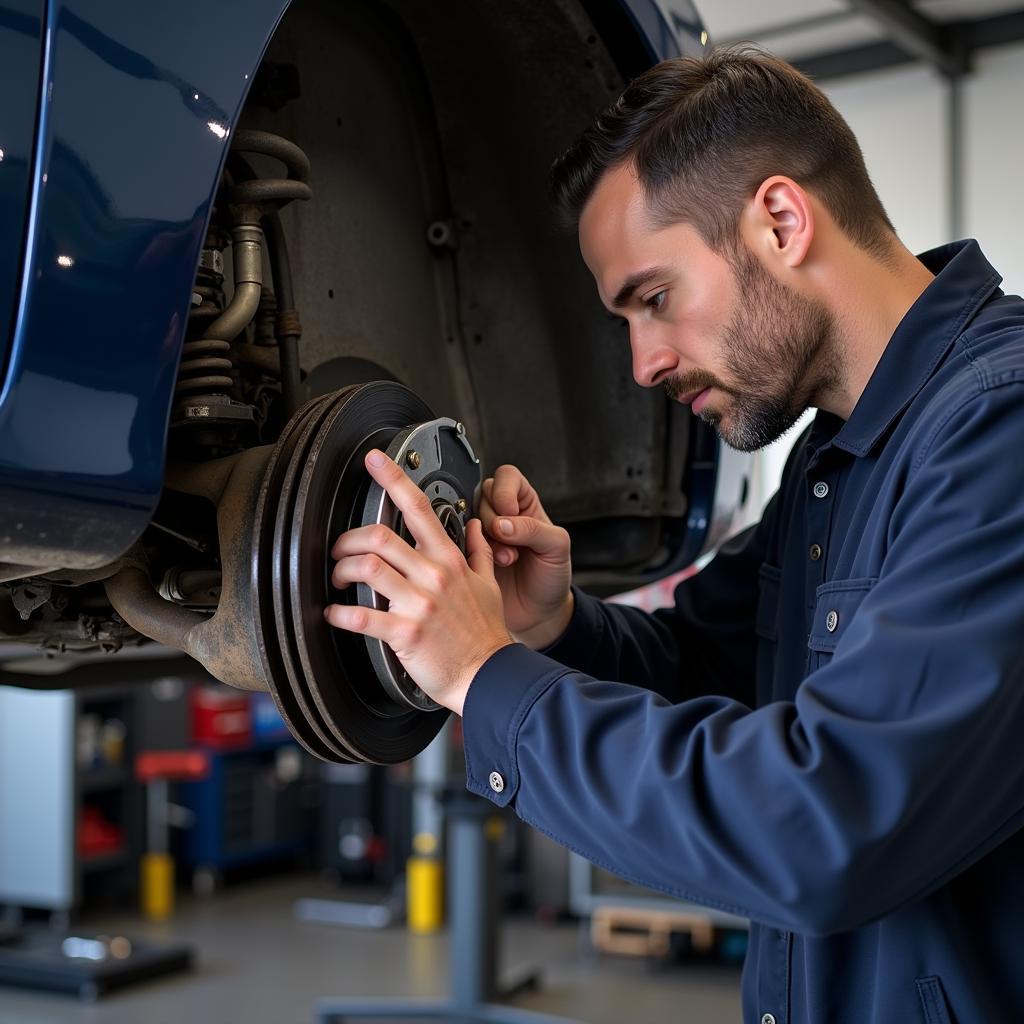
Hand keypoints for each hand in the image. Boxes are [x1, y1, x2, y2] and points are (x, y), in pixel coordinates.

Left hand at [324, 450, 513, 715]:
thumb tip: (475, 527)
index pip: (419, 507)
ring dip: (342, 570)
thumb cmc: (487, 634)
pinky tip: (333, 615)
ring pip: (366, 567)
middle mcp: (433, 575)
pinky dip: (339, 614)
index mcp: (449, 560)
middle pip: (378, 535)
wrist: (490, 676)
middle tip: (340, 550)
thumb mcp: (489, 585)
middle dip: (348, 539)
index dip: (393, 478)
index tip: (374, 460)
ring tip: (338, 580)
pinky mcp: (405, 633)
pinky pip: (361, 617)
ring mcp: (419, 603)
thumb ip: (479, 552)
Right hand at [477, 465, 573, 649]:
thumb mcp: (557, 548)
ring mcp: (483, 536)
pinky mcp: (470, 555)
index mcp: (524, 504)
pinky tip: (488, 567)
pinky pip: (457, 544)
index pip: (507, 477)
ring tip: (505, 560)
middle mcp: (501, 515)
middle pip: (482, 496)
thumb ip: (534, 529)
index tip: (511, 513)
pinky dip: (472, 555)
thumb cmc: (551, 577)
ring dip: (485, 541)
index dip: (505, 492)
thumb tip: (504, 523)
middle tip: (510, 546)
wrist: (538, 613)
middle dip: (495, 522)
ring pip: (467, 519)